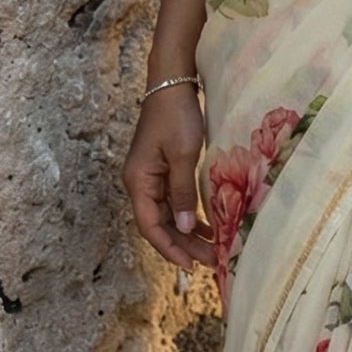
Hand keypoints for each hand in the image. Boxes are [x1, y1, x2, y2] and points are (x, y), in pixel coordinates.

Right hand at [122, 82, 214, 272]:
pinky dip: (189, 216)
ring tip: (212, 250)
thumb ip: (182, 192)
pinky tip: (207, 228)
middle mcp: (140, 184)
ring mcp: (151, 178)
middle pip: (159, 225)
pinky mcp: (163, 172)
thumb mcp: (183, 155)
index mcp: (138, 182)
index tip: (190, 266)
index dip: (169, 248)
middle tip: (211, 262)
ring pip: (168, 216)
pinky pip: (174, 202)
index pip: (150, 226)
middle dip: (183, 245)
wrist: (172, 85)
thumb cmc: (176, 116)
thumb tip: (185, 227)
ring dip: (188, 234)